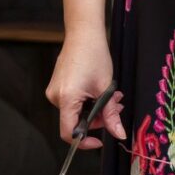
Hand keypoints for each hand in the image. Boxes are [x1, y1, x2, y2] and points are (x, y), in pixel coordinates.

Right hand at [45, 31, 126, 153]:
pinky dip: (87, 100)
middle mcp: (55, 96)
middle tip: (116, 109)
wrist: (83, 33)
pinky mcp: (57, 85)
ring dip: (96, 108)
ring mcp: (54, 90)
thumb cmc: (93, 55)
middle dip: (98, 119)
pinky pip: (72, 101)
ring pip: (76, 111)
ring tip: (113, 96)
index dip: (84, 141)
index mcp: (65, 99)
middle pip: (75, 121)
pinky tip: (100, 90)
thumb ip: (111, 114)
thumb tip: (119, 134)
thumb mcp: (106, 88)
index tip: (99, 140)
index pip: (69, 133)